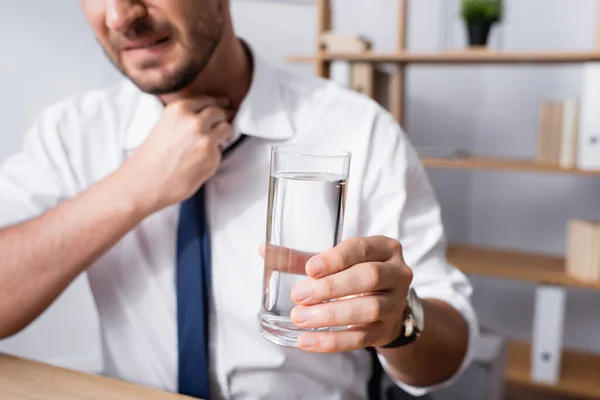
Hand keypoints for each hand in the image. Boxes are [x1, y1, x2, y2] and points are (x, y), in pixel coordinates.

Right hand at [122, 97, 231, 212]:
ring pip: (226, 128)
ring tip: (211, 145)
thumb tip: (205, 116)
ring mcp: (205, 138)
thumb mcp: (165, 124)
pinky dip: (215, 155)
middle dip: (220, 119)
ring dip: (222, 135)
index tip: (223, 105)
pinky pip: (221, 150)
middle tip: (219, 126)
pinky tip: (200, 162)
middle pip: (219, 112)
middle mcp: (194, 120)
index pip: (206, 100)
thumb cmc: (152, 157)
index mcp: (179, 109)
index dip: (215, 104)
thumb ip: (184, 118)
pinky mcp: (212, 155)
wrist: (145, 181)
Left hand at [266, 236, 412, 352]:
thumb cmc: (355, 275)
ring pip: (368, 309)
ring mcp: (394, 304)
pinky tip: (307, 341)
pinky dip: (332, 341)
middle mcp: (396, 274)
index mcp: (384, 248)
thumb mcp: (338, 261)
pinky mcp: (385, 330)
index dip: (337, 259)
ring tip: (301, 318)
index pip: (362, 249)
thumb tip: (265, 250)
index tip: (310, 269)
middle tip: (299, 295)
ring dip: (331, 314)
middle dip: (331, 287)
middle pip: (369, 278)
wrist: (386, 306)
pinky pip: (360, 338)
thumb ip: (304, 257)